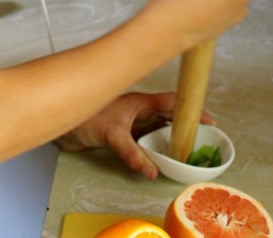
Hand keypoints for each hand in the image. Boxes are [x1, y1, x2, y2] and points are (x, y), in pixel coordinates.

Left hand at [54, 92, 215, 179]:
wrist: (61, 124)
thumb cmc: (84, 118)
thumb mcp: (111, 134)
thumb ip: (131, 152)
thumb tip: (152, 170)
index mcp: (140, 101)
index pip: (172, 102)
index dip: (192, 108)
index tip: (211, 120)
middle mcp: (138, 110)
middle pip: (169, 116)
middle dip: (186, 125)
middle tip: (205, 139)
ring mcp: (132, 121)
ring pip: (159, 128)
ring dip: (172, 137)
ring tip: (190, 149)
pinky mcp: (124, 133)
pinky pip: (147, 139)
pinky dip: (158, 147)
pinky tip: (164, 157)